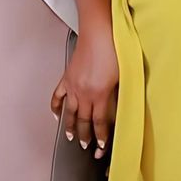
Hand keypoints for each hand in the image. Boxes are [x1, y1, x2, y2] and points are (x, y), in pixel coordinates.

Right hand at [51, 30, 118, 157]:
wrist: (100, 33)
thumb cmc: (115, 50)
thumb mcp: (124, 76)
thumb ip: (119, 94)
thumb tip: (119, 108)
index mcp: (100, 94)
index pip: (99, 123)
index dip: (100, 137)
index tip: (101, 147)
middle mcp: (84, 93)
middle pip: (83, 121)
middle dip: (85, 137)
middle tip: (86, 148)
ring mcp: (73, 86)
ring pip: (69, 112)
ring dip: (70, 127)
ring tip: (71, 138)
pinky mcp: (67, 78)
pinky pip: (57, 97)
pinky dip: (56, 108)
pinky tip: (57, 115)